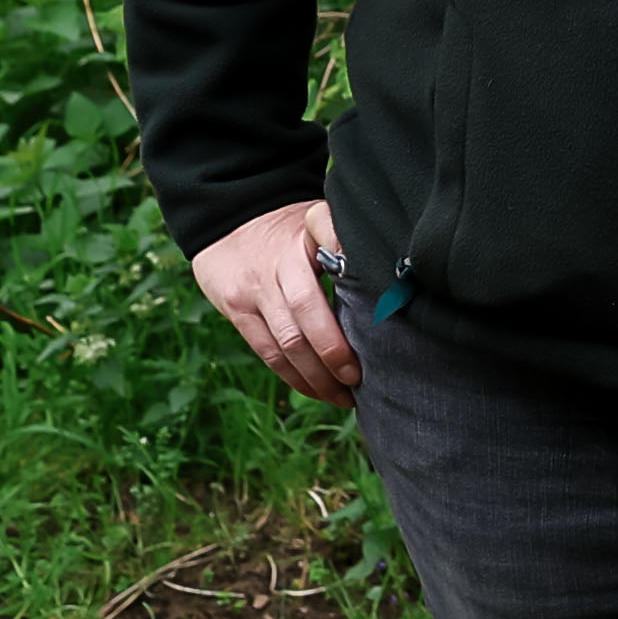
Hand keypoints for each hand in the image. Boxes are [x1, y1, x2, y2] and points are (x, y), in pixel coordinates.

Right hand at [188, 195, 358, 404]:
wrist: (227, 223)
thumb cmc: (289, 229)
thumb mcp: (317, 220)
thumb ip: (345, 240)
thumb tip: (390, 270)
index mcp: (305, 237)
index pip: (332, 257)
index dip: (348, 288)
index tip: (376, 324)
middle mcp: (278, 265)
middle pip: (306, 313)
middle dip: (334, 352)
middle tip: (360, 379)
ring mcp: (254, 290)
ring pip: (286, 342)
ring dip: (316, 377)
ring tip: (344, 397)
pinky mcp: (237, 311)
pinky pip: (268, 353)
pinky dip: (294, 378)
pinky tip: (317, 390)